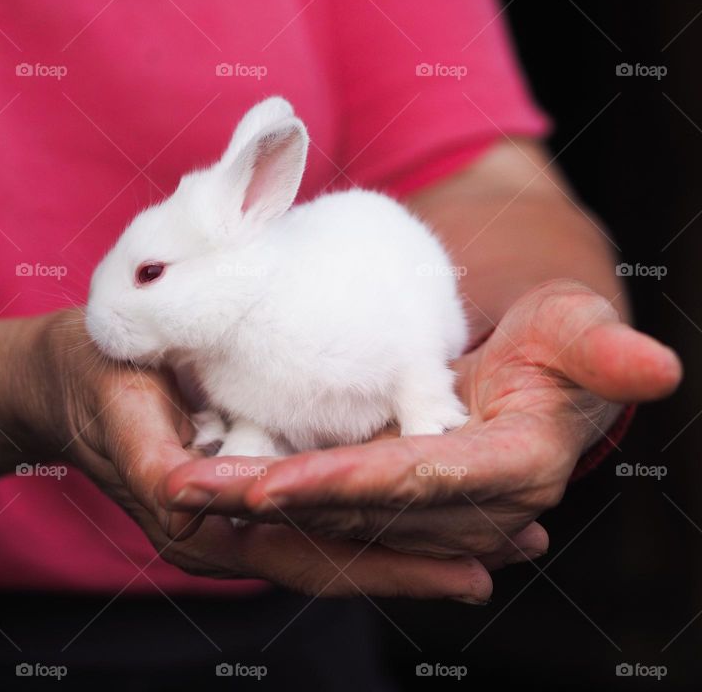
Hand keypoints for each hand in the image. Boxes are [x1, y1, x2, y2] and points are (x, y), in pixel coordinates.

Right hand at [23, 309, 496, 599]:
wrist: (65, 375)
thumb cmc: (92, 378)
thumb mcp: (116, 406)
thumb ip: (152, 465)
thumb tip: (192, 502)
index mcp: (204, 526)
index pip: (313, 558)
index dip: (392, 566)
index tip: (471, 568)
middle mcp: (234, 532)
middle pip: (346, 559)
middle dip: (432, 560)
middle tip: (521, 548)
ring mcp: (246, 511)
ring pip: (346, 538)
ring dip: (423, 539)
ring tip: (506, 533)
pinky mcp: (256, 480)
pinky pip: (330, 505)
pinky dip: (389, 508)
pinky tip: (439, 496)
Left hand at [160, 279, 681, 558]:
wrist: (532, 360)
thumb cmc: (556, 338)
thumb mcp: (579, 329)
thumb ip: (604, 352)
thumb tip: (656, 368)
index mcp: (510, 470)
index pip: (416, 482)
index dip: (346, 484)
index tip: (270, 482)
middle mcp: (464, 505)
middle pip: (357, 507)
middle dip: (273, 501)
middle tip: (191, 489)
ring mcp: (424, 505)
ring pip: (330, 509)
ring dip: (256, 502)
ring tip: (184, 487)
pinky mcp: (391, 491)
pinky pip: (325, 494)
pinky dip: (271, 489)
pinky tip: (213, 482)